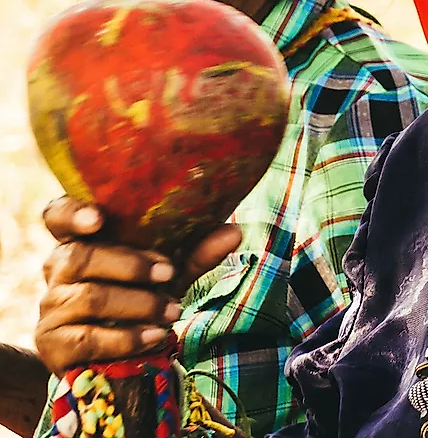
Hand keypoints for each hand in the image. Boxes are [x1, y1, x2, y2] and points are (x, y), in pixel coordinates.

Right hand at [34, 197, 241, 373]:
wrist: (120, 357)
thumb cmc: (141, 300)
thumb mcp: (169, 274)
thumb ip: (196, 253)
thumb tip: (234, 231)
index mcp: (81, 241)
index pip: (58, 216)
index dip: (73, 213)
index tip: (99, 218)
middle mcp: (58, 269)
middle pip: (80, 256)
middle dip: (129, 264)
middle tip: (168, 274)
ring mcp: (52, 307)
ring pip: (89, 297)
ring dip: (138, 304)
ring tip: (173, 311)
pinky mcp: (53, 344)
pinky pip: (88, 338)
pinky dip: (127, 338)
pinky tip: (156, 336)